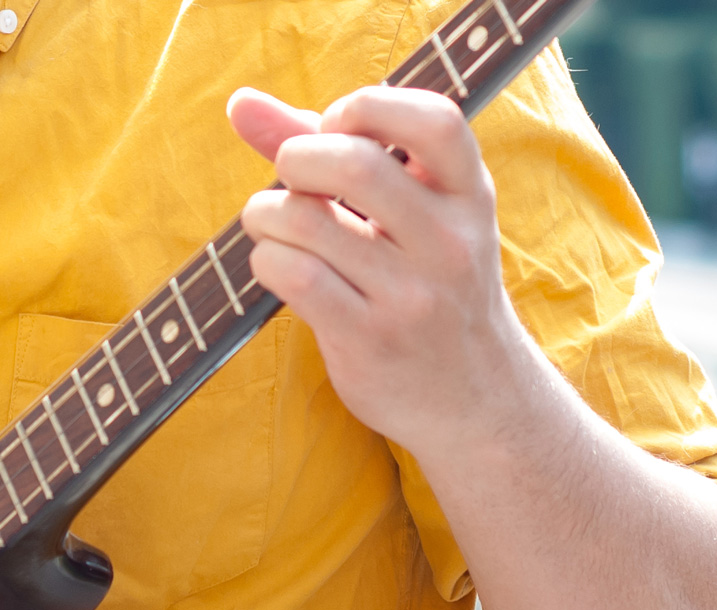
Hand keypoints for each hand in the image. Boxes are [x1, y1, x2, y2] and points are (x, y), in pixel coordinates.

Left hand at [227, 85, 547, 459]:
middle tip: (289, 178)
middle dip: (296, 158)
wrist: (475, 399)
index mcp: (468, 196)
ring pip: (308, 222)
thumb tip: (241, 104)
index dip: (369, 106)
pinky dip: (266, 260)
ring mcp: (412, 295)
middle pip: (355, 165)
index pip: (435, 120)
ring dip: (266, 214)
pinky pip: (294, 276)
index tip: (335, 127)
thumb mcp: (409, 213)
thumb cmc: (425, 285)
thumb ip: (330, 149)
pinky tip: (276, 266)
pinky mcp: (370, 339)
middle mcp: (450, 242)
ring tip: (273, 226)